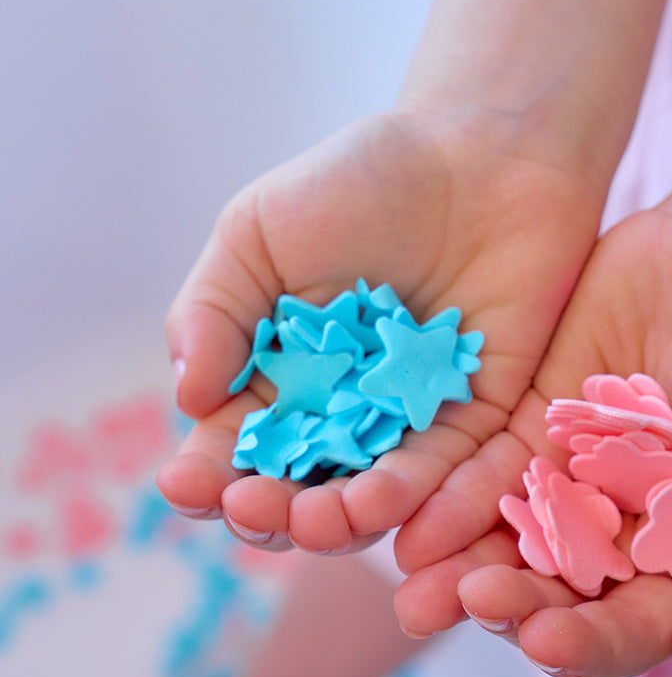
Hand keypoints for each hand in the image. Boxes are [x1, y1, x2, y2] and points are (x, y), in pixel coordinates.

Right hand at [157, 110, 603, 552]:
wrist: (480, 155)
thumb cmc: (362, 183)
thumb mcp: (260, 232)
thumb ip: (215, 311)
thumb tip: (186, 398)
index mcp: (284, 378)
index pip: (239, 445)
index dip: (209, 474)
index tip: (186, 486)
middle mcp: (345, 414)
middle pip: (303, 486)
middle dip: (273, 511)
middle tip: (253, 510)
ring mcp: (411, 422)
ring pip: (376, 494)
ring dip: (344, 519)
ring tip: (318, 521)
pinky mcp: (479, 419)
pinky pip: (456, 472)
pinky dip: (429, 503)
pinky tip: (397, 519)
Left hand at [393, 199, 671, 676]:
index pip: (626, 629)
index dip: (587, 643)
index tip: (545, 641)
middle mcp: (613, 541)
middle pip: (553, 595)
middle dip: (510, 606)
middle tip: (470, 605)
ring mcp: (563, 488)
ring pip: (506, 544)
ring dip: (459, 572)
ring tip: (415, 594)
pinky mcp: (523, 433)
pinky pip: (480, 476)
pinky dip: (447, 503)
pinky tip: (410, 525)